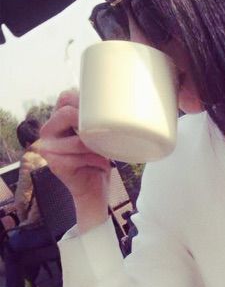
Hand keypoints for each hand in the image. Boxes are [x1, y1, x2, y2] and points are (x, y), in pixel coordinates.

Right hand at [40, 90, 110, 231]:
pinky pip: (82, 156)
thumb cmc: (98, 158)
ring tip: (105, 152)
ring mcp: (48, 149)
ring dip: (98, 146)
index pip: (65, 97)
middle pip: (67, 113)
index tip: (103, 111)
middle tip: (106, 134)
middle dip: (91, 123)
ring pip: (78, 139)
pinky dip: (98, 160)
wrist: (94, 189)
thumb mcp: (96, 134)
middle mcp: (47, 132)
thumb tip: (114, 100)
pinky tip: (102, 164)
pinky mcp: (55, 164)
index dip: (85, 100)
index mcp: (56, 120)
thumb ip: (95, 118)